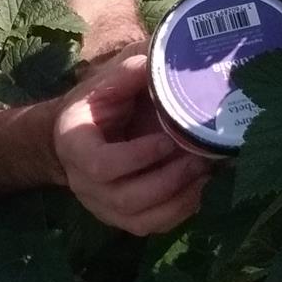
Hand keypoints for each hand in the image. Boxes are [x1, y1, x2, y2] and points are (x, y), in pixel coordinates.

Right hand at [52, 48, 212, 236]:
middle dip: (168, 181)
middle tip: (200, 159)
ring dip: (180, 199)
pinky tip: (202, 189)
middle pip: (127, 198)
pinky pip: (154, 226)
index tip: (169, 139)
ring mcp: (104, 207)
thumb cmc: (95, 104)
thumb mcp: (106, 82)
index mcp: (75, 146)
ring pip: (143, 220)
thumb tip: (164, 56)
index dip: (138, 157)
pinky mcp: (125, 218)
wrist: (82, 136)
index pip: (102, 165)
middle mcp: (84, 183)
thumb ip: (130, 72)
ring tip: (207, 173)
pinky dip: (182, 211)